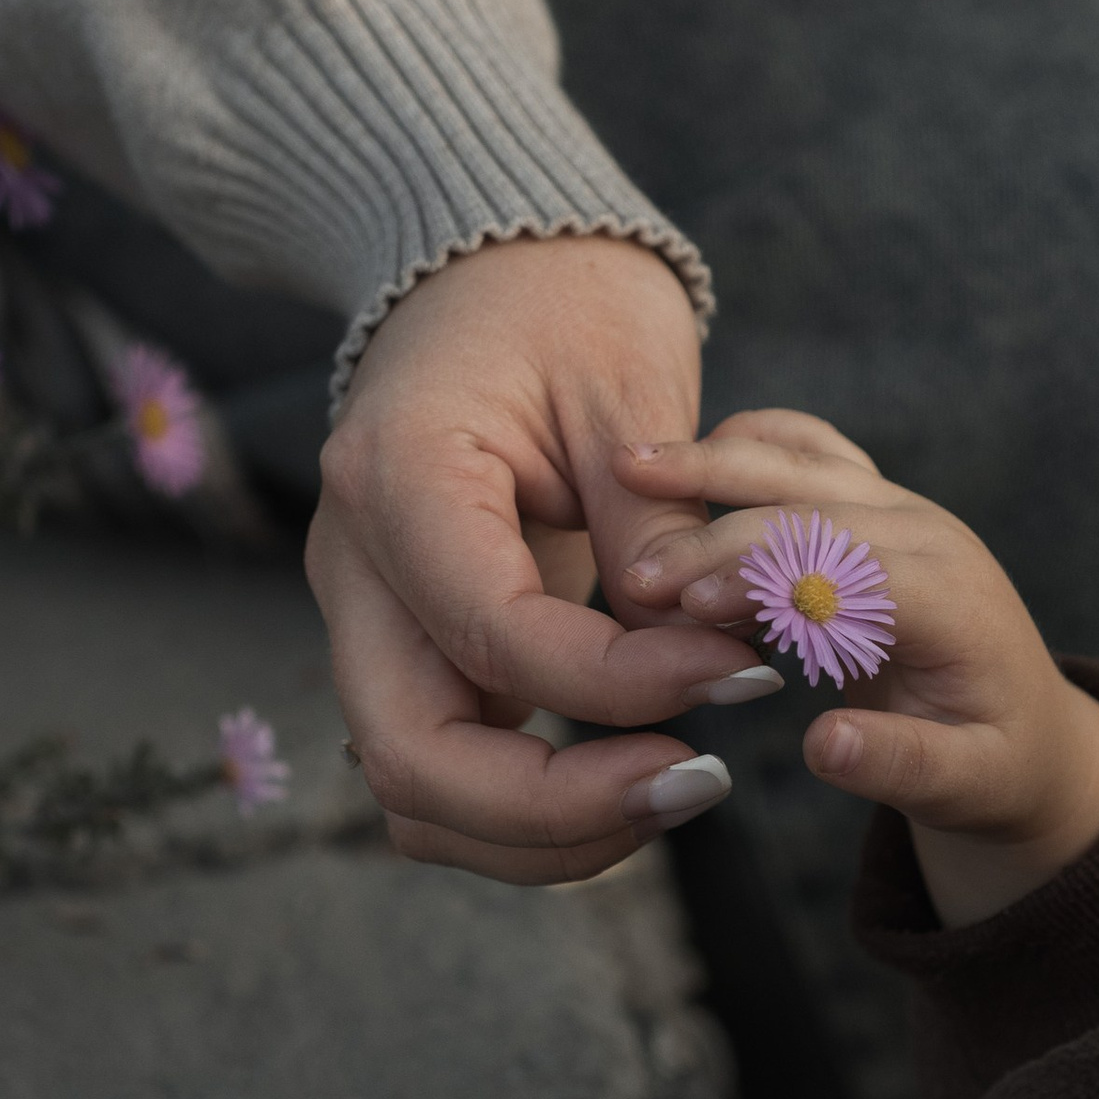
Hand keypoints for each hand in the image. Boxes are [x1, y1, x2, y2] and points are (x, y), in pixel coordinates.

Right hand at [311, 233, 769, 885]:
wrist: (495, 265)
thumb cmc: (564, 301)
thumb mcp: (627, 391)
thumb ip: (656, 532)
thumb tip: (709, 661)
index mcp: (396, 480)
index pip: (498, 639)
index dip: (627, 686)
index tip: (745, 673)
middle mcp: (353, 564)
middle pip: (413, 762)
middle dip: (560, 811)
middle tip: (700, 783)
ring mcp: (369, 616)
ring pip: (418, 794)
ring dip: (545, 832)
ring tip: (680, 787)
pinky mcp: (409, 646)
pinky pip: (449, 771)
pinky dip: (533, 808)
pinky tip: (636, 772)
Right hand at [617, 414, 1098, 924]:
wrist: (1033, 731)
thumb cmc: (994, 767)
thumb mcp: (965, 788)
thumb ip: (898, 766)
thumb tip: (821, 746)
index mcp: (952, 603)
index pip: (851, 569)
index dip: (768, 577)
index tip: (687, 606)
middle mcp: (929, 536)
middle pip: (813, 508)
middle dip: (718, 534)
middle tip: (633, 575)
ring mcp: (902, 508)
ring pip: (800, 461)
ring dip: (713, 465)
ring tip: (627, 470)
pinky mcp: (875, 503)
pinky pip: (806, 449)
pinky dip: (743, 443)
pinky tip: (676, 455)